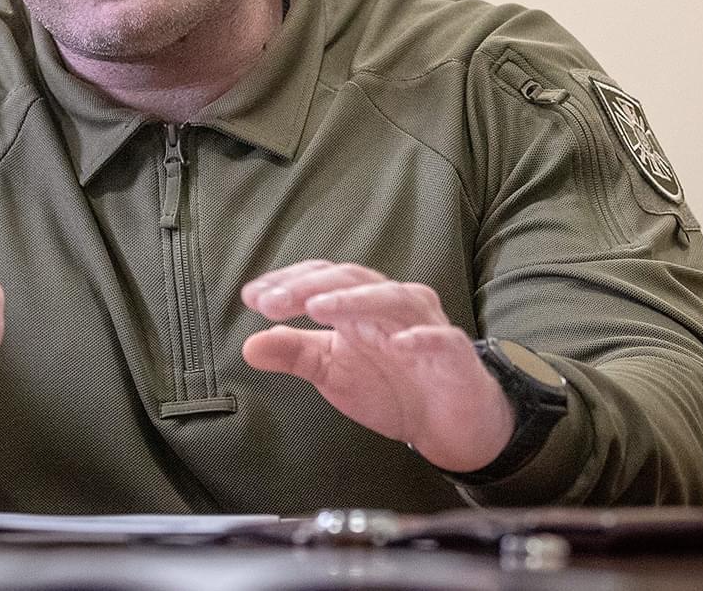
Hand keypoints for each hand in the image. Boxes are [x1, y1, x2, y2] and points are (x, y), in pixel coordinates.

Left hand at [239, 260, 514, 472]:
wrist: (449, 425)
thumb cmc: (391, 387)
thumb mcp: (333, 372)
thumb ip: (295, 355)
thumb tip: (248, 345)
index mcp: (361, 303)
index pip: (323, 278)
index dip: (289, 282)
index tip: (252, 297)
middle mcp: (392, 303)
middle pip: (351, 280)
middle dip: (309, 288)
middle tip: (271, 302)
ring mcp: (425, 324)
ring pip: (392, 299)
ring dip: (354, 300)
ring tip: (319, 307)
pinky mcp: (454, 354)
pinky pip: (439, 339)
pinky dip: (420, 337)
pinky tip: (399, 343)